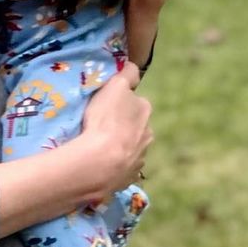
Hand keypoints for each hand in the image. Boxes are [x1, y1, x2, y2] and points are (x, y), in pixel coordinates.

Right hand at [79, 66, 152, 196]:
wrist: (101, 162)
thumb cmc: (106, 119)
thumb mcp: (116, 86)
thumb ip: (127, 75)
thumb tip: (134, 68)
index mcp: (145, 111)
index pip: (136, 101)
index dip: (122, 102)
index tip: (108, 106)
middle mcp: (148, 134)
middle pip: (135, 125)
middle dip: (123, 126)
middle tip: (101, 127)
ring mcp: (140, 158)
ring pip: (131, 147)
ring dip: (120, 146)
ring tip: (98, 147)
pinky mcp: (129, 178)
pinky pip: (122, 168)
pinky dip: (115, 165)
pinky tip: (100, 164)